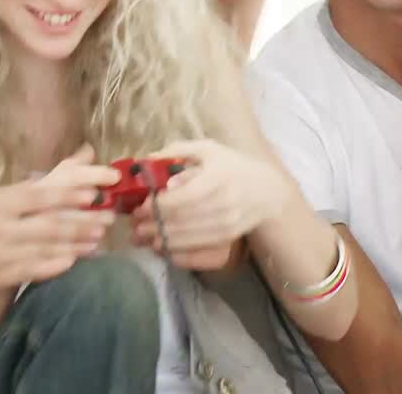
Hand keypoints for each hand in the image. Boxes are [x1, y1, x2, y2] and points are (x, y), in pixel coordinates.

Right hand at [0, 145, 118, 305]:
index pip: (38, 195)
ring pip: (47, 247)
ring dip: (77, 243)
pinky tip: (74, 261)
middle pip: (49, 222)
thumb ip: (36, 185)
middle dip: (82, 220)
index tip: (95, 191)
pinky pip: (34, 270)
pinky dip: (56, 265)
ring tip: (99, 238)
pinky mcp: (2, 277)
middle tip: (108, 217)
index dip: (68, 193)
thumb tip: (81, 157)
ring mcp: (2, 253)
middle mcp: (1, 226)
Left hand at [130, 139, 287, 267]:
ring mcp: (226, 224)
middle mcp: (222, 204)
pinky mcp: (226, 238)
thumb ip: (178, 151)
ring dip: (159, 240)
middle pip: (179, 220)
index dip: (156, 206)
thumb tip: (148, 161)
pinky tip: (161, 247)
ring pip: (185, 238)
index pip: (181, 198)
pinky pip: (197, 250)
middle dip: (151, 225)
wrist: (266, 192)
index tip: (139, 207)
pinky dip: (175, 251)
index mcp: (216, 178)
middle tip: (134, 225)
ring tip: (141, 237)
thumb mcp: (208, 149)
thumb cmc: (232, 166)